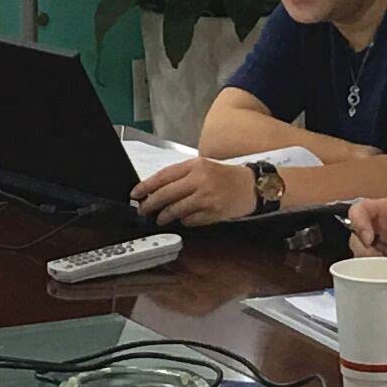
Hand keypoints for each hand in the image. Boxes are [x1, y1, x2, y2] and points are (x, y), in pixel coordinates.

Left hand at [133, 155, 260, 227]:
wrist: (251, 187)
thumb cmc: (224, 177)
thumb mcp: (202, 168)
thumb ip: (181, 176)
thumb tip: (155, 189)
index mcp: (195, 166)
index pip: (164, 176)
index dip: (146, 186)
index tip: (135, 194)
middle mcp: (200, 180)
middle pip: (166, 194)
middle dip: (151, 204)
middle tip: (143, 210)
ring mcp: (207, 197)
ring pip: (176, 209)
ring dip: (164, 216)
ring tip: (160, 218)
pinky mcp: (213, 212)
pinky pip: (191, 220)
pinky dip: (184, 221)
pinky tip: (185, 219)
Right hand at [351, 197, 386, 262]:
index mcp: (384, 210)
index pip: (359, 210)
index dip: (358, 223)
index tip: (369, 239)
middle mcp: (378, 227)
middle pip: (356, 235)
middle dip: (363, 249)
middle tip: (379, 258)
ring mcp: (381, 245)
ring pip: (362, 253)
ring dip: (370, 262)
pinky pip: (373, 267)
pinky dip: (378, 272)